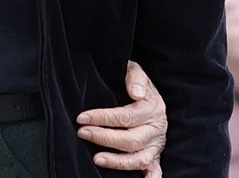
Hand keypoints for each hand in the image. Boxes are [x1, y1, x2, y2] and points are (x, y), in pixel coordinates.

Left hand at [76, 60, 166, 174]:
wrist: (148, 92)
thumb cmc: (135, 82)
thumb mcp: (135, 71)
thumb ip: (135, 77)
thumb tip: (136, 93)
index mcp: (152, 108)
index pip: (126, 117)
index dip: (103, 118)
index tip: (82, 118)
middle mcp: (156, 129)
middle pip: (131, 140)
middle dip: (104, 138)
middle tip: (82, 133)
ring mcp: (156, 145)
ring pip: (139, 159)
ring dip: (117, 161)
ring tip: (96, 158)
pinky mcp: (155, 156)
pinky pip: (155, 170)